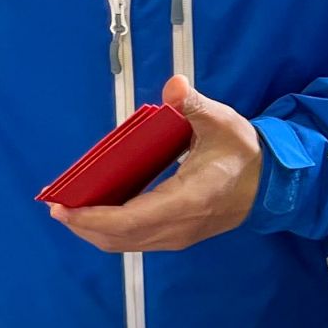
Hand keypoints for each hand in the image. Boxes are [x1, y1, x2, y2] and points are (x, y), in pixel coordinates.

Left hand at [48, 77, 262, 252]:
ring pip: (128, 243)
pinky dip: (111, 231)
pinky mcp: (179, 235)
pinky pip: (137, 240)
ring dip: (95, 231)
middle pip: (122, 238)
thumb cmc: (243, 151)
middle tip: (56, 208)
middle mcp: (180, 227)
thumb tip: (175, 84)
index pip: (131, 220)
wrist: (271, 183)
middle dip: (84, 226)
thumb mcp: (222, 122)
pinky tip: (95, 214)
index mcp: (188, 200)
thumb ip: (194, 104)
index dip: (94, 217)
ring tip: (69, 212)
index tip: (64, 208)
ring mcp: (179, 236)